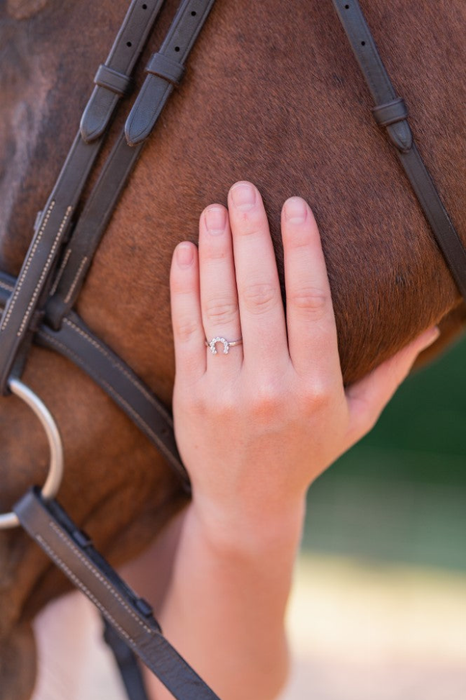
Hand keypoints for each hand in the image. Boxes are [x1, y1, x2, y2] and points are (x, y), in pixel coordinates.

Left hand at [170, 182, 438, 537]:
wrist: (249, 502)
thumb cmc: (307, 453)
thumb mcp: (357, 418)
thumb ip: (390, 371)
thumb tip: (428, 326)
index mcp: (317, 385)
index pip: (311, 303)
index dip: (303, 249)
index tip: (296, 206)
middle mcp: (271, 385)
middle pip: (261, 294)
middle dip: (252, 235)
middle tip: (244, 190)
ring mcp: (227, 389)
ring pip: (220, 305)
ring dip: (216, 251)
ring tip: (214, 210)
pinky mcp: (192, 393)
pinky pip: (185, 330)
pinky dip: (183, 287)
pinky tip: (185, 252)